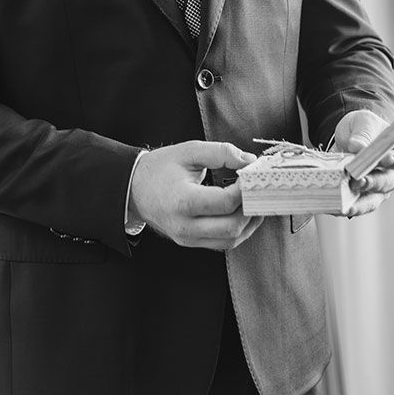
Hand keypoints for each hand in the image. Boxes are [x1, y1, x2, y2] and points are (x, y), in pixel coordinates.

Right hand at [128, 140, 263, 250]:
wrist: (134, 188)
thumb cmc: (160, 168)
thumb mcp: (189, 151)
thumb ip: (220, 153)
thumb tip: (249, 162)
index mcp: (183, 201)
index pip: (225, 203)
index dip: (245, 189)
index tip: (252, 175)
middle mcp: (185, 226)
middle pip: (232, 227)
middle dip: (251, 208)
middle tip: (259, 189)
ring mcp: (188, 238)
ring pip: (231, 240)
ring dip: (249, 222)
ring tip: (255, 201)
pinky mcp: (191, 242)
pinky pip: (222, 243)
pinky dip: (238, 230)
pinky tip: (244, 213)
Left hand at [335, 110, 393, 217]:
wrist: (349, 137)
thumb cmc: (363, 128)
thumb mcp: (362, 123)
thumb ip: (362, 134)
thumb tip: (357, 147)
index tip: (386, 159)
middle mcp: (392, 175)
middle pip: (386, 183)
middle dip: (373, 183)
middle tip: (359, 181)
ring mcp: (377, 189)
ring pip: (372, 200)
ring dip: (360, 203)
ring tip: (347, 205)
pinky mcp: (361, 197)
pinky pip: (356, 205)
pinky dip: (346, 207)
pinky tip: (335, 208)